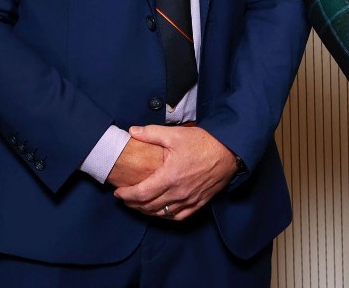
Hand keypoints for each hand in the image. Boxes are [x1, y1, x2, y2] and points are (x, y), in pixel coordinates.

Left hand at [112, 125, 237, 220]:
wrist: (230, 151)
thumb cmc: (204, 142)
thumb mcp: (176, 134)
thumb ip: (152, 133)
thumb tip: (132, 131)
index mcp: (170, 177)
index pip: (141, 193)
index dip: (126, 195)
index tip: (118, 192)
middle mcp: (178, 192)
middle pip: (148, 206)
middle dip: (133, 204)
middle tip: (125, 198)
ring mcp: (189, 200)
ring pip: (162, 214)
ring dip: (147, 211)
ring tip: (139, 205)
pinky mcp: (199, 202)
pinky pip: (178, 216)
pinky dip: (166, 216)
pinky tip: (161, 212)